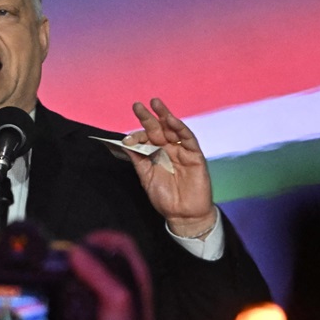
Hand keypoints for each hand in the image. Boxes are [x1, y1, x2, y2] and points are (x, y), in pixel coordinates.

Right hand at [69, 230, 157, 319]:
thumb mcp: (114, 298)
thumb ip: (98, 275)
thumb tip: (75, 253)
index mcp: (135, 271)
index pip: (119, 241)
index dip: (100, 238)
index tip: (80, 246)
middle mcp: (127, 277)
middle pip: (107, 252)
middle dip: (87, 251)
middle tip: (70, 259)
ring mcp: (117, 290)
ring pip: (98, 268)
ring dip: (83, 267)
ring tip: (67, 272)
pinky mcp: (106, 302)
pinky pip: (91, 284)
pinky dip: (80, 282)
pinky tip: (70, 288)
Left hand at [124, 98, 216, 236]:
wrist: (183, 215)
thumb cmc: (165, 197)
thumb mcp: (146, 177)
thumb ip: (138, 159)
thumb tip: (124, 143)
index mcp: (155, 154)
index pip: (145, 139)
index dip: (136, 136)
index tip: (126, 140)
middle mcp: (168, 150)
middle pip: (158, 129)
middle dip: (148, 117)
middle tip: (137, 106)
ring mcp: (181, 151)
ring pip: (173, 129)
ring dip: (165, 116)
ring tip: (155, 104)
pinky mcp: (194, 155)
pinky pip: (187, 139)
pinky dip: (180, 128)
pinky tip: (171, 120)